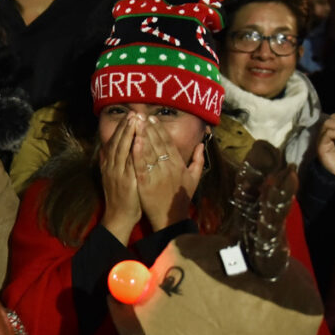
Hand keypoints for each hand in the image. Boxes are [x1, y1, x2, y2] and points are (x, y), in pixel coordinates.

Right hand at [98, 113, 141, 243]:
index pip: (115, 142)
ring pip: (122, 149)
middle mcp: (111, 167)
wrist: (118, 217)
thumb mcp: (112, 177)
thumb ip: (111, 162)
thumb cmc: (121, 197)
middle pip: (118, 142)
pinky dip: (132, 151)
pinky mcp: (125, 181)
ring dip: (128, 134)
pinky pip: (128, 163)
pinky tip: (137, 141)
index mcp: (109, 165)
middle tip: (133, 113)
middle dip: (126, 127)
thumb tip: (108, 148)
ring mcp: (117, 173)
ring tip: (135, 121)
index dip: (122, 128)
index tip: (129, 116)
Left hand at [133, 116, 203, 230]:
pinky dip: (138, 154)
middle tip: (142, 116)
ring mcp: (157, 175)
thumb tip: (201, 144)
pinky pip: (141, 166)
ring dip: (143, 136)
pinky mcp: (146, 184)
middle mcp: (169, 168)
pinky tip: (133, 142)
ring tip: (136, 124)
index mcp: (178, 165)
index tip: (153, 119)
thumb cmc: (182, 199)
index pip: (168, 143)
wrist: (171, 219)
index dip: (160, 130)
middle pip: (158, 144)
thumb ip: (198, 161)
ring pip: (150, 152)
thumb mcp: (194, 179)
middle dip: (150, 128)